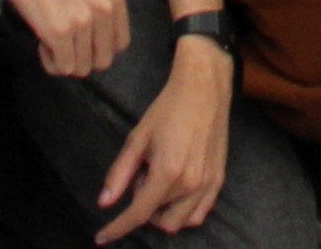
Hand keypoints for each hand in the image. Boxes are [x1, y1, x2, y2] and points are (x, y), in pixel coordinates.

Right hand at [0, 0, 133, 79]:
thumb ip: (99, 9)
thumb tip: (95, 44)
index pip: (120, 45)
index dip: (97, 48)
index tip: (79, 39)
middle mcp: (104, 9)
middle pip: (102, 61)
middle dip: (80, 58)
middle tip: (62, 43)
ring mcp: (83, 21)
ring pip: (81, 68)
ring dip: (63, 61)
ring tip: (50, 39)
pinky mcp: (59, 30)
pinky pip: (62, 67)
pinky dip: (50, 62)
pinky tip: (42, 42)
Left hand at [93, 38, 238, 240]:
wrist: (204, 88)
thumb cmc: (168, 109)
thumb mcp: (137, 138)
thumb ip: (119, 173)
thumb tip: (104, 203)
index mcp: (167, 172)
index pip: (137, 214)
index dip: (116, 228)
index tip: (101, 237)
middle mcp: (190, 183)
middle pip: (158, 218)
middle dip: (142, 208)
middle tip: (140, 178)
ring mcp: (207, 183)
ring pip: (179, 221)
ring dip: (162, 211)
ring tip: (159, 181)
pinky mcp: (219, 179)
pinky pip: (199, 213)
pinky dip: (183, 212)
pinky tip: (175, 192)